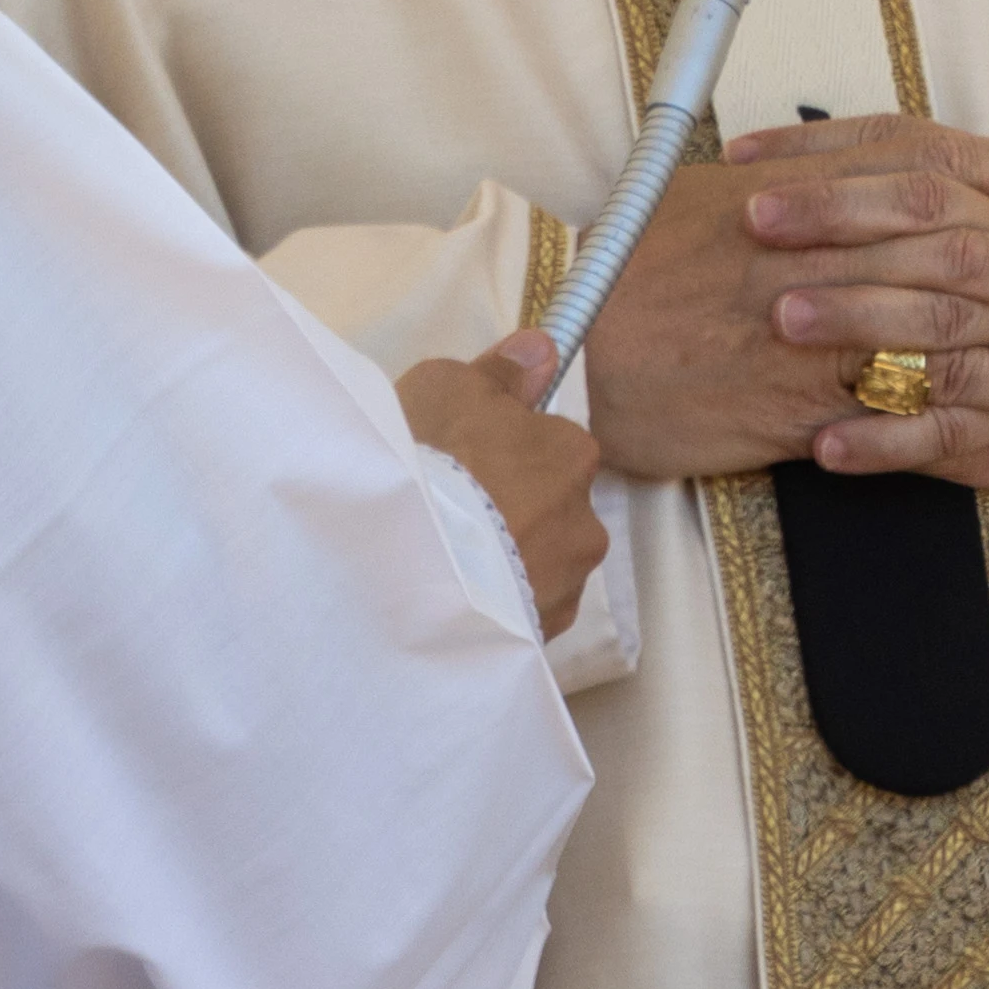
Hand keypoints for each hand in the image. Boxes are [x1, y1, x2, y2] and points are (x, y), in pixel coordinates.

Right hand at [398, 333, 607, 637]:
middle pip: (551, 508)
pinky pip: (520, 611)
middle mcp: (586, 523)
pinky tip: (452, 597)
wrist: (403, 563)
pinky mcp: (537, 637)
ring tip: (447, 560)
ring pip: (539, 564)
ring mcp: (565, 587)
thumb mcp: (449, 385)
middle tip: (452, 510)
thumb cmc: (428, 461)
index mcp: (572, 454)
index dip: (508, 449)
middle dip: (513, 509)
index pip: (553, 444)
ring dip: (507, 560)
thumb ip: (503, 371)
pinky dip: (495, 604)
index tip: (468, 457)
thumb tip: (542, 351)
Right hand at [573, 122, 988, 485]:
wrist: (561, 338)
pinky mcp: (785, 411)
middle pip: (945, 256)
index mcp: (795, 196)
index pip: (918, 166)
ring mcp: (804, 338)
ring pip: (934, 351)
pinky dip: (953, 452)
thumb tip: (856, 165)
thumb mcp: (710, 196)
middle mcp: (811, 259)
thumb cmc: (627, 264)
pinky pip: (888, 434)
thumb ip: (795, 184)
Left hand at [730, 116, 988, 504]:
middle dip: (839, 217)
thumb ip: (952, 191)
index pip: (917, 152)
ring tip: (778, 320)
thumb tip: (836, 160)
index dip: (831, 151)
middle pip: (929, 221)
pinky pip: (959, 425)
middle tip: (754, 221)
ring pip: (942, 317)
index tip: (748, 157)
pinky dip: (893, 437)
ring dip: (859, 318)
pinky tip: (828, 447)